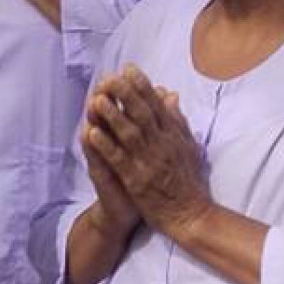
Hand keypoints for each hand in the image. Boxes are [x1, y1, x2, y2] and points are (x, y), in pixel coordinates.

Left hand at [83, 69, 211, 240]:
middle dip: (125, 93)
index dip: (142, 86)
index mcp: (173, 136)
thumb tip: (170, 95)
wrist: (191, 214)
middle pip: (142, 114)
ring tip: (97, 99)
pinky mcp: (137, 181)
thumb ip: (178, 121)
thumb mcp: (189, 146)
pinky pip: (119, 160)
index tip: (129, 69)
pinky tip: (92, 133)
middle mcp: (162, 145)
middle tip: (110, 77)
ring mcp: (148, 162)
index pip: (156, 105)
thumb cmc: (189, 181)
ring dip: (112, 115)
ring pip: (129, 134)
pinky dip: (106, 146)